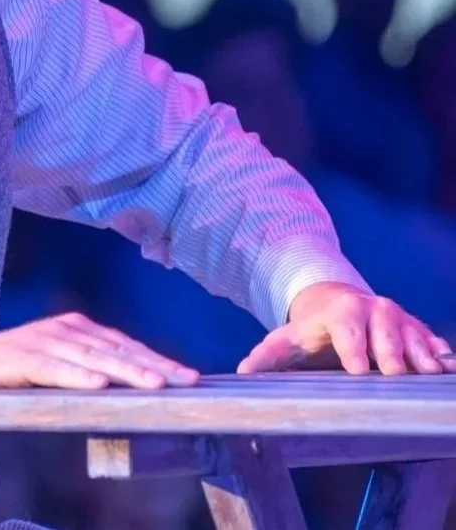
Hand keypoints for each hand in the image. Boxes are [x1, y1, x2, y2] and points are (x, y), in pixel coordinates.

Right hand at [0, 313, 198, 456]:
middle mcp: (58, 328)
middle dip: (152, 364)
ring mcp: (36, 341)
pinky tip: (99, 385)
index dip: (156, 359)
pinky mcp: (14, 358)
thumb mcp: (54, 372)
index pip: (123, 345)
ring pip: (89, 356)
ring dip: (125, 370)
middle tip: (186, 381)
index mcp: (72, 329)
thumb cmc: (8, 379)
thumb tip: (130, 390)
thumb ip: (85, 373)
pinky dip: (76, 375)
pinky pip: (51, 367)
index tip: (189, 377)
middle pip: (114, 348)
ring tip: (154, 385)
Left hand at [237, 282, 455, 375]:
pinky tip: (447, 370)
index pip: (347, 328)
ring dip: (420, 353)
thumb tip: (242, 372)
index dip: (353, 348)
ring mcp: (398, 318)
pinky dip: (442, 354)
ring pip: (412, 334)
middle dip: (389, 351)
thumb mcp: (287, 339)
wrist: (337, 303)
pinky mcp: (417, 329)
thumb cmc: (311, 329)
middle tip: (394, 374)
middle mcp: (372, 309)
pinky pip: (433, 340)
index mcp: (340, 312)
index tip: (358, 371)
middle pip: (384, 330)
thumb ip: (266, 356)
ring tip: (428, 373)